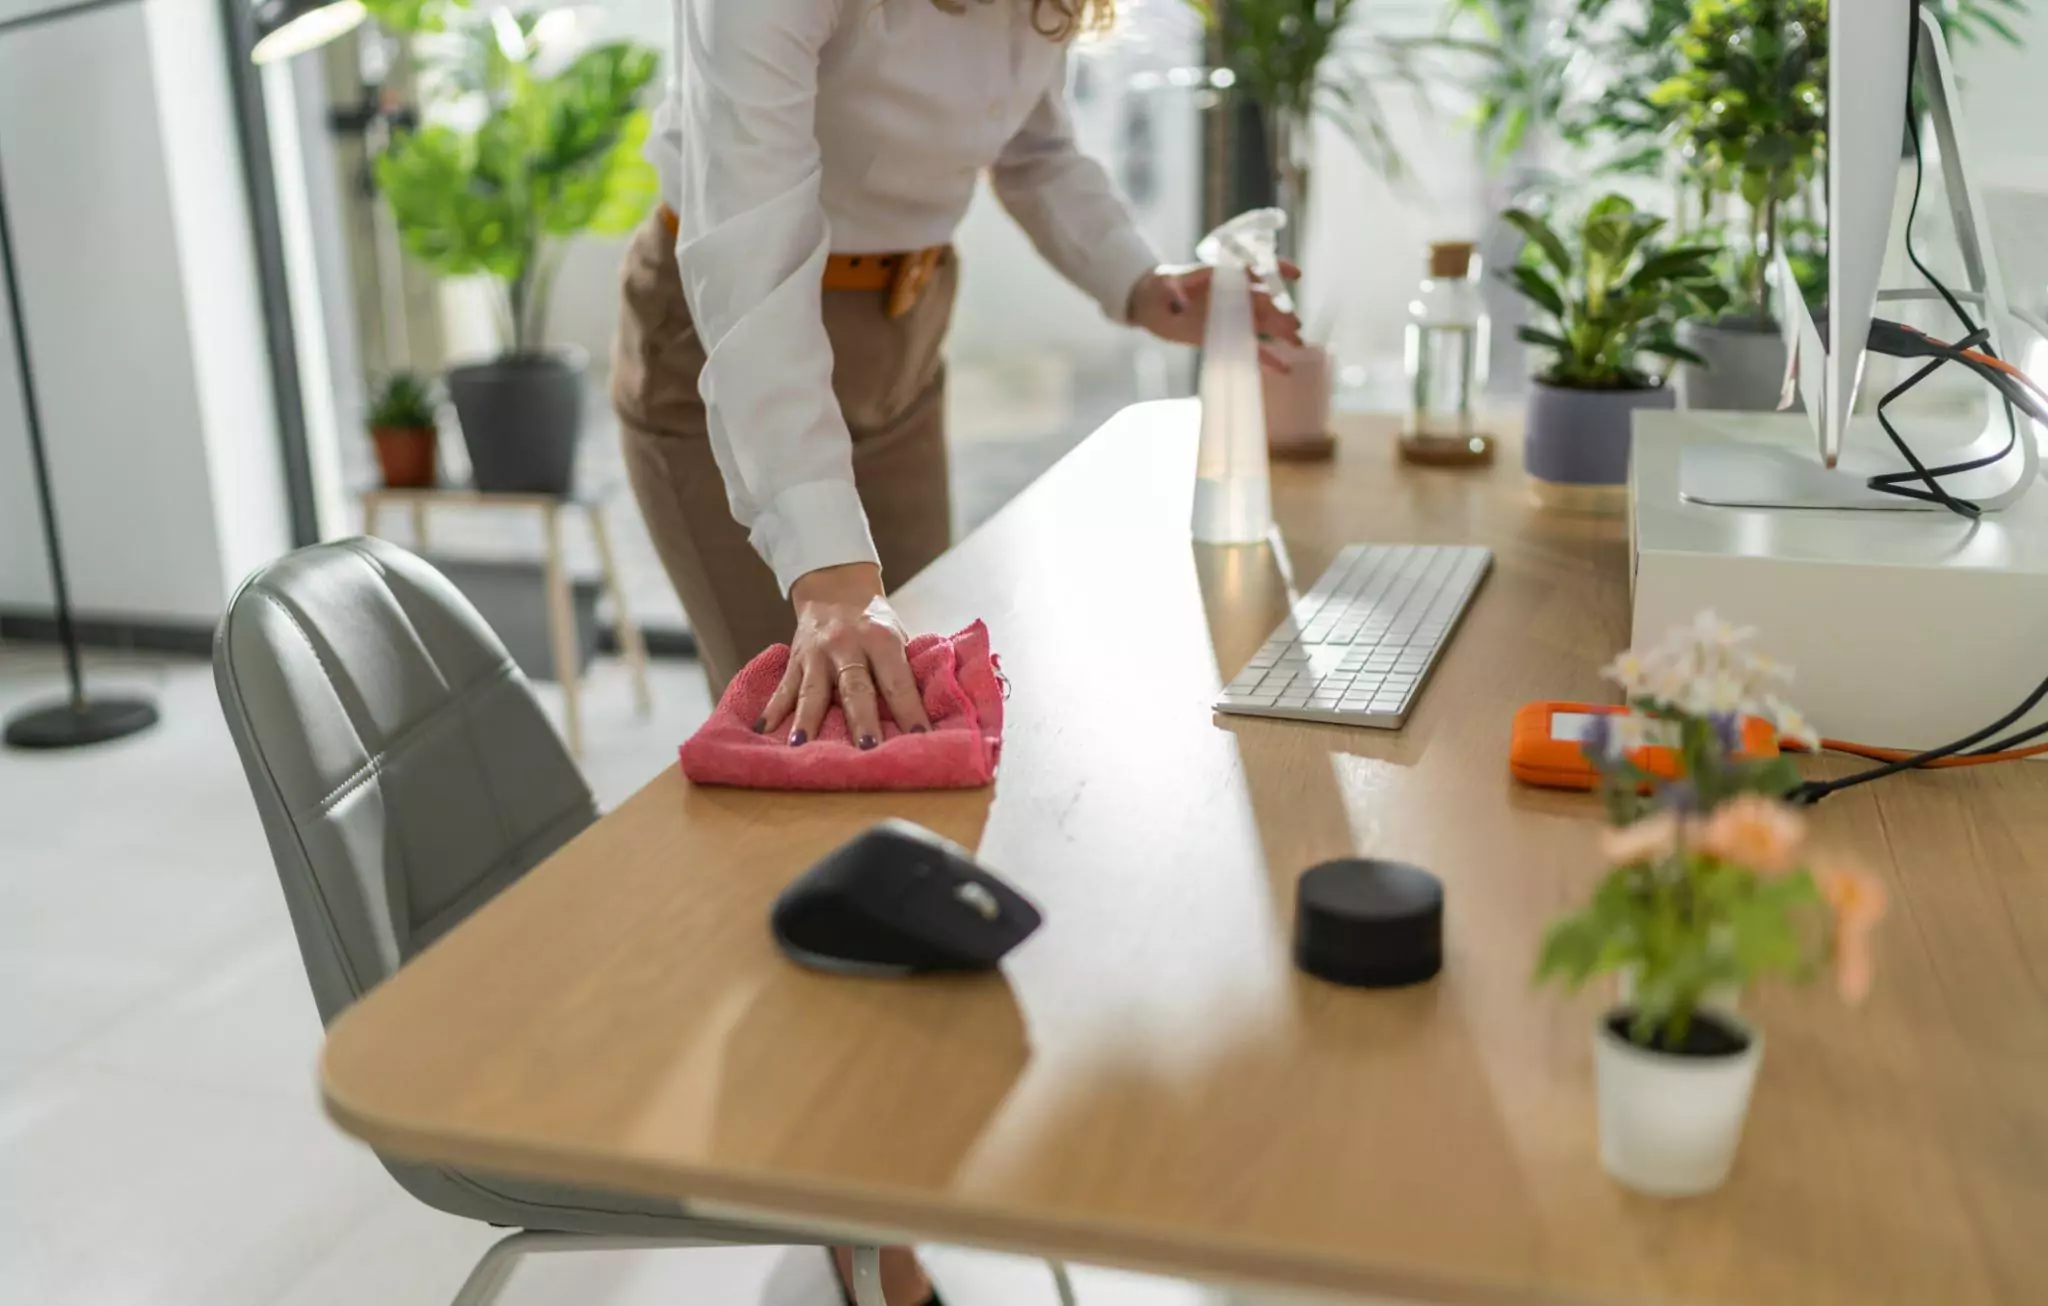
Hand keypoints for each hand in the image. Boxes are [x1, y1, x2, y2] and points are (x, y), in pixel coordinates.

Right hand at [760, 562, 931, 748]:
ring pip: (812, 690)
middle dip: (862, 719)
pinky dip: (773, 709)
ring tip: (802, 745)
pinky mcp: (795, 659)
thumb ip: (905, 669)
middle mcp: (847, 645)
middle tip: (868, 749)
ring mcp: (817, 653)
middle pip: (855, 687)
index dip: (910, 710)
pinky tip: (764, 730)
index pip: (898, 681)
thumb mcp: (896, 635)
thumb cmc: (874, 622)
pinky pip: (783, 687)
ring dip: (807, 719)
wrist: (834, 585)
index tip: (921, 737)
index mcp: (881, 639)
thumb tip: (924, 715)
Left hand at [1127, 260, 1304, 371]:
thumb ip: (1174, 288)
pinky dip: (1269, 358)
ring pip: (1265, 324)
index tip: (1295, 274)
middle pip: (1265, 302)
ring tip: (1298, 343)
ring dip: (1283, 332)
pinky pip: (1252, 348)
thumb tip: (1180, 295)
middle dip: (1281, 312)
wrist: (1151, 303)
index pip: (1255, 270)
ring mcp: (1234, 316)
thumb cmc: (1158, 288)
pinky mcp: (1229, 336)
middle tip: (1295, 326)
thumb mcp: (1164, 285)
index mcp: (1222, 277)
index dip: (1277, 270)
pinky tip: (1285, 369)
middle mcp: (1234, 295)